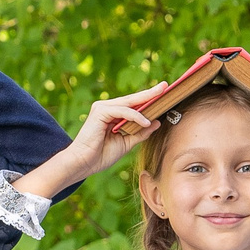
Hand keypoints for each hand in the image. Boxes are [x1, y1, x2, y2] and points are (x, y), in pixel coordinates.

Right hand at [13, 95, 159, 198]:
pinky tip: (146, 122)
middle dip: (150, 93)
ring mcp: (102, 108)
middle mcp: (107, 108)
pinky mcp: (100, 112)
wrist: (83, 163)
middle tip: (165, 86)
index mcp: (113, 114)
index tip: (164, 93)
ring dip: (146, 103)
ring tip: (162, 102)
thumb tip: (157, 122)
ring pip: (128, 102)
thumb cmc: (101, 155)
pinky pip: (122, 111)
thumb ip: (141, 132)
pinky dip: (135, 116)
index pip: (134, 105)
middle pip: (133, 99)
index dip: (148, 99)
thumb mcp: (127, 143)